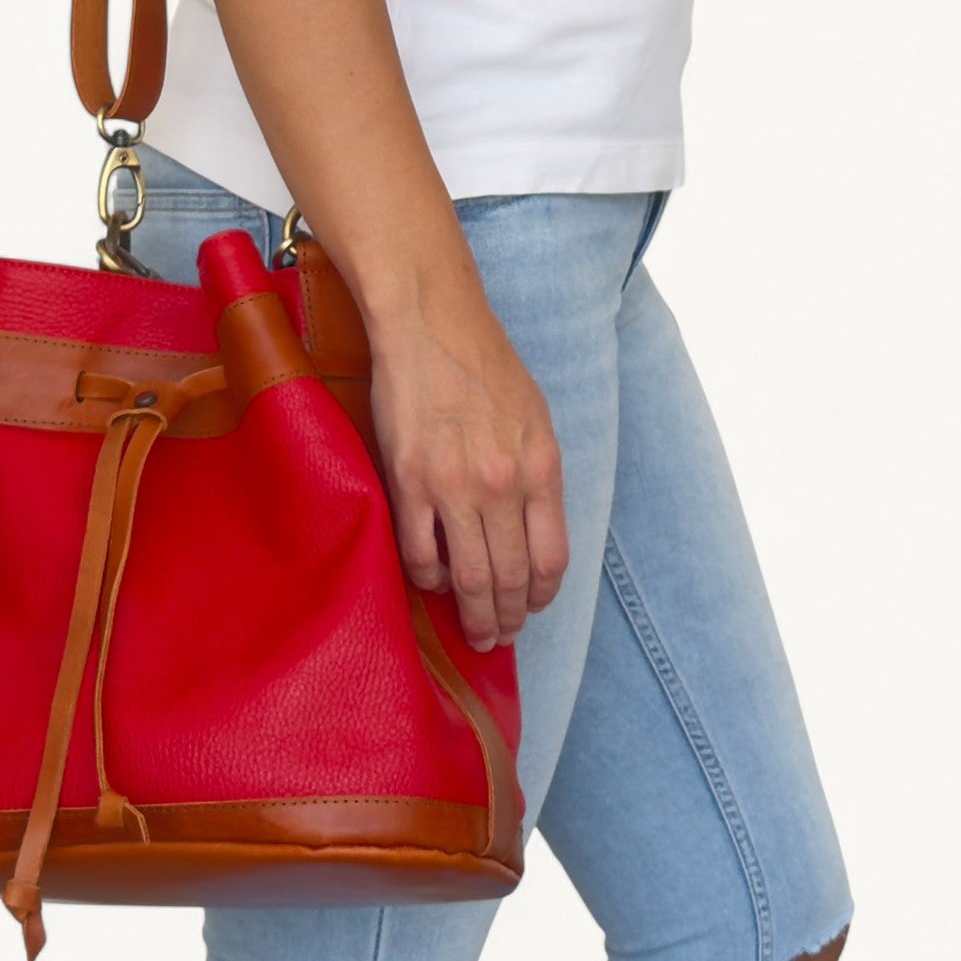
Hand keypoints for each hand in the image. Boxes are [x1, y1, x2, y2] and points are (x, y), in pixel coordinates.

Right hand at [365, 285, 568, 651]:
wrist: (431, 322)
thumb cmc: (485, 364)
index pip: (551, 560)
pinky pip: (419, 552)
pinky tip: (431, 581)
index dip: (541, 597)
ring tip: (473, 632)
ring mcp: (454, 486)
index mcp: (541, 467)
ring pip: (468, 577)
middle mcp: (502, 484)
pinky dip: (427, 578)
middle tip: (499, 638)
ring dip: (473, 615)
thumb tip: (532, 527)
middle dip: (507, 620)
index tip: (532, 609)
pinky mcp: (409, 480)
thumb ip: (538, 474)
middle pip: (510, 579)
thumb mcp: (536, 416)